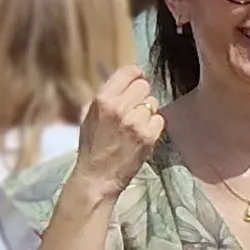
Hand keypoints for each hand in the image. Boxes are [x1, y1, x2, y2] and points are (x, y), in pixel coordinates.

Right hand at [71, 66, 163, 196]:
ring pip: (153, 102)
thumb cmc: (92, 146)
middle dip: (140, 94)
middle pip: (144, 85)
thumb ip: (105, 96)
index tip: (136, 78)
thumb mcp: (89, 115)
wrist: (97, 177)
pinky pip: (160, 119)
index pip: (128, 71)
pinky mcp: (148, 136)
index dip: (135, 74)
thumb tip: (123, 80)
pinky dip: (153, 125)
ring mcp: (136, 122)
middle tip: (134, 107)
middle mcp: (120, 107)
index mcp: (103, 99)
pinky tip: (142, 134)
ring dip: (147, 111)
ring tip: (136, 124)